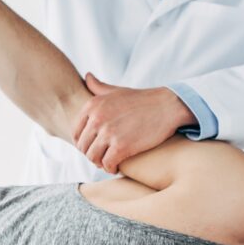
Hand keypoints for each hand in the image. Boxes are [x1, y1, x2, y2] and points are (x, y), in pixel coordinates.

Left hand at [71, 72, 193, 173]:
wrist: (167, 106)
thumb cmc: (142, 99)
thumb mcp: (116, 90)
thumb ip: (98, 86)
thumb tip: (87, 76)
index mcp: (93, 105)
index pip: (76, 132)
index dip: (83, 143)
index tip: (93, 147)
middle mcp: (97, 118)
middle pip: (83, 147)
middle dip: (91, 154)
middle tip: (101, 157)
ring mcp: (109, 133)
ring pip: (93, 157)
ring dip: (100, 163)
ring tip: (108, 163)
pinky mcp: (122, 146)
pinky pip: (107, 164)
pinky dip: (110, 168)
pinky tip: (117, 167)